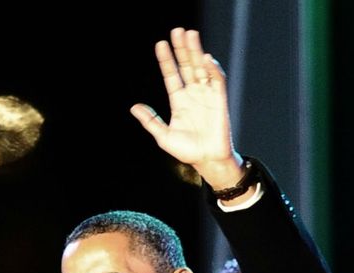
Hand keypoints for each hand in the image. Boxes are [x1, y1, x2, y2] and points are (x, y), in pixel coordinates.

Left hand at [130, 27, 244, 190]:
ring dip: (196, 51)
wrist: (206, 160)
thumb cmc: (186, 151)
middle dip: (182, 49)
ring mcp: (206, 95)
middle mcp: (193, 94)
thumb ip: (150, 120)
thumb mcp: (163, 136)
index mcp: (179, 101)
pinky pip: (216, 80)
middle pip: (186, 66)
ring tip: (190, 35)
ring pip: (200, 68)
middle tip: (177, 31)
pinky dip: (211, 69)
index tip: (160, 45)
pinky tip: (204, 59)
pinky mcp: (219, 99)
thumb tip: (133, 107)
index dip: (166, 60)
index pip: (171, 75)